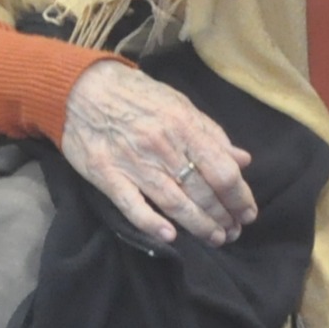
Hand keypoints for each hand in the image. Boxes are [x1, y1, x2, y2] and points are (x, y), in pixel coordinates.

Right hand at [61, 59, 256, 244]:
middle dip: (223, 216)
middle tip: (234, 232)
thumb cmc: (136, 95)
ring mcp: (133, 163)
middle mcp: (162, 147)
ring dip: (199, 225)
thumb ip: (211, 134)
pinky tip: (170, 236)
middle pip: (201, 191)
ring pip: (174, 202)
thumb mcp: (179, 104)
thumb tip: (242, 160)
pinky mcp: (107, 176)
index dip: (239, 196)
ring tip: (215, 238)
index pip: (222, 170)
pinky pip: (132, 205)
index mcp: (183, 126)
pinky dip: (152, 223)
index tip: (248, 212)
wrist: (80, 88)